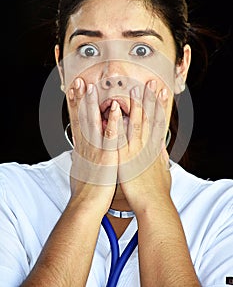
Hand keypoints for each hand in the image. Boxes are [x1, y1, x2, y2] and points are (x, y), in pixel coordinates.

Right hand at [67, 77, 120, 214]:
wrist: (86, 206)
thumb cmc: (86, 190)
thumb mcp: (81, 170)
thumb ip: (81, 158)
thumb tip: (77, 154)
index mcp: (84, 147)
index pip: (78, 121)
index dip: (77, 105)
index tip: (76, 91)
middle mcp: (87, 146)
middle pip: (82, 118)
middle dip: (81, 99)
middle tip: (80, 82)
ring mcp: (96, 150)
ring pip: (94, 123)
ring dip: (94, 105)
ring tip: (93, 87)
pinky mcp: (107, 157)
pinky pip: (111, 137)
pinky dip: (112, 122)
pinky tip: (115, 109)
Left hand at [117, 80, 170, 214]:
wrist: (152, 204)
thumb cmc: (157, 191)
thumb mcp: (163, 171)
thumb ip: (161, 158)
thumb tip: (161, 149)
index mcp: (154, 149)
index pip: (159, 122)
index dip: (160, 106)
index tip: (161, 93)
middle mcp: (147, 147)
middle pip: (149, 119)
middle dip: (150, 100)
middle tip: (151, 83)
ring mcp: (136, 151)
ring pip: (136, 124)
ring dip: (135, 106)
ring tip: (134, 90)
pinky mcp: (124, 158)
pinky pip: (119, 138)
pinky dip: (117, 124)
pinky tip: (114, 112)